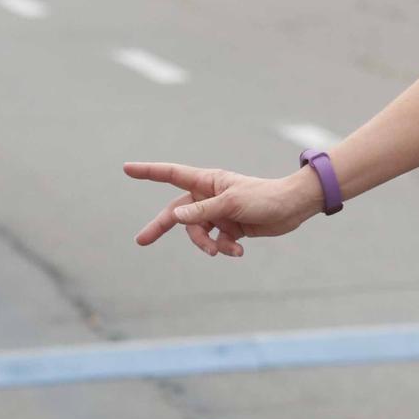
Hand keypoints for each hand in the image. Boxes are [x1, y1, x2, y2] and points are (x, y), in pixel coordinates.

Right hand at [128, 161, 324, 256]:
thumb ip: (202, 212)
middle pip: (177, 213)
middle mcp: (209, 196)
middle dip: (161, 227)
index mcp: (207, 182)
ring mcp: (218, 213)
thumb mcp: (231, 204)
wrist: (292, 209)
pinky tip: (237, 250)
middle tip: (141, 241)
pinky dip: (224, 248)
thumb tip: (174, 217)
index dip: (148, 172)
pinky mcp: (229, 228)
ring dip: (207, 244)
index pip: (171, 175)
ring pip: (197, 232)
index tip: (127, 168)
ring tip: (222, 250)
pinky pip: (216, 242)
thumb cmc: (264, 198)